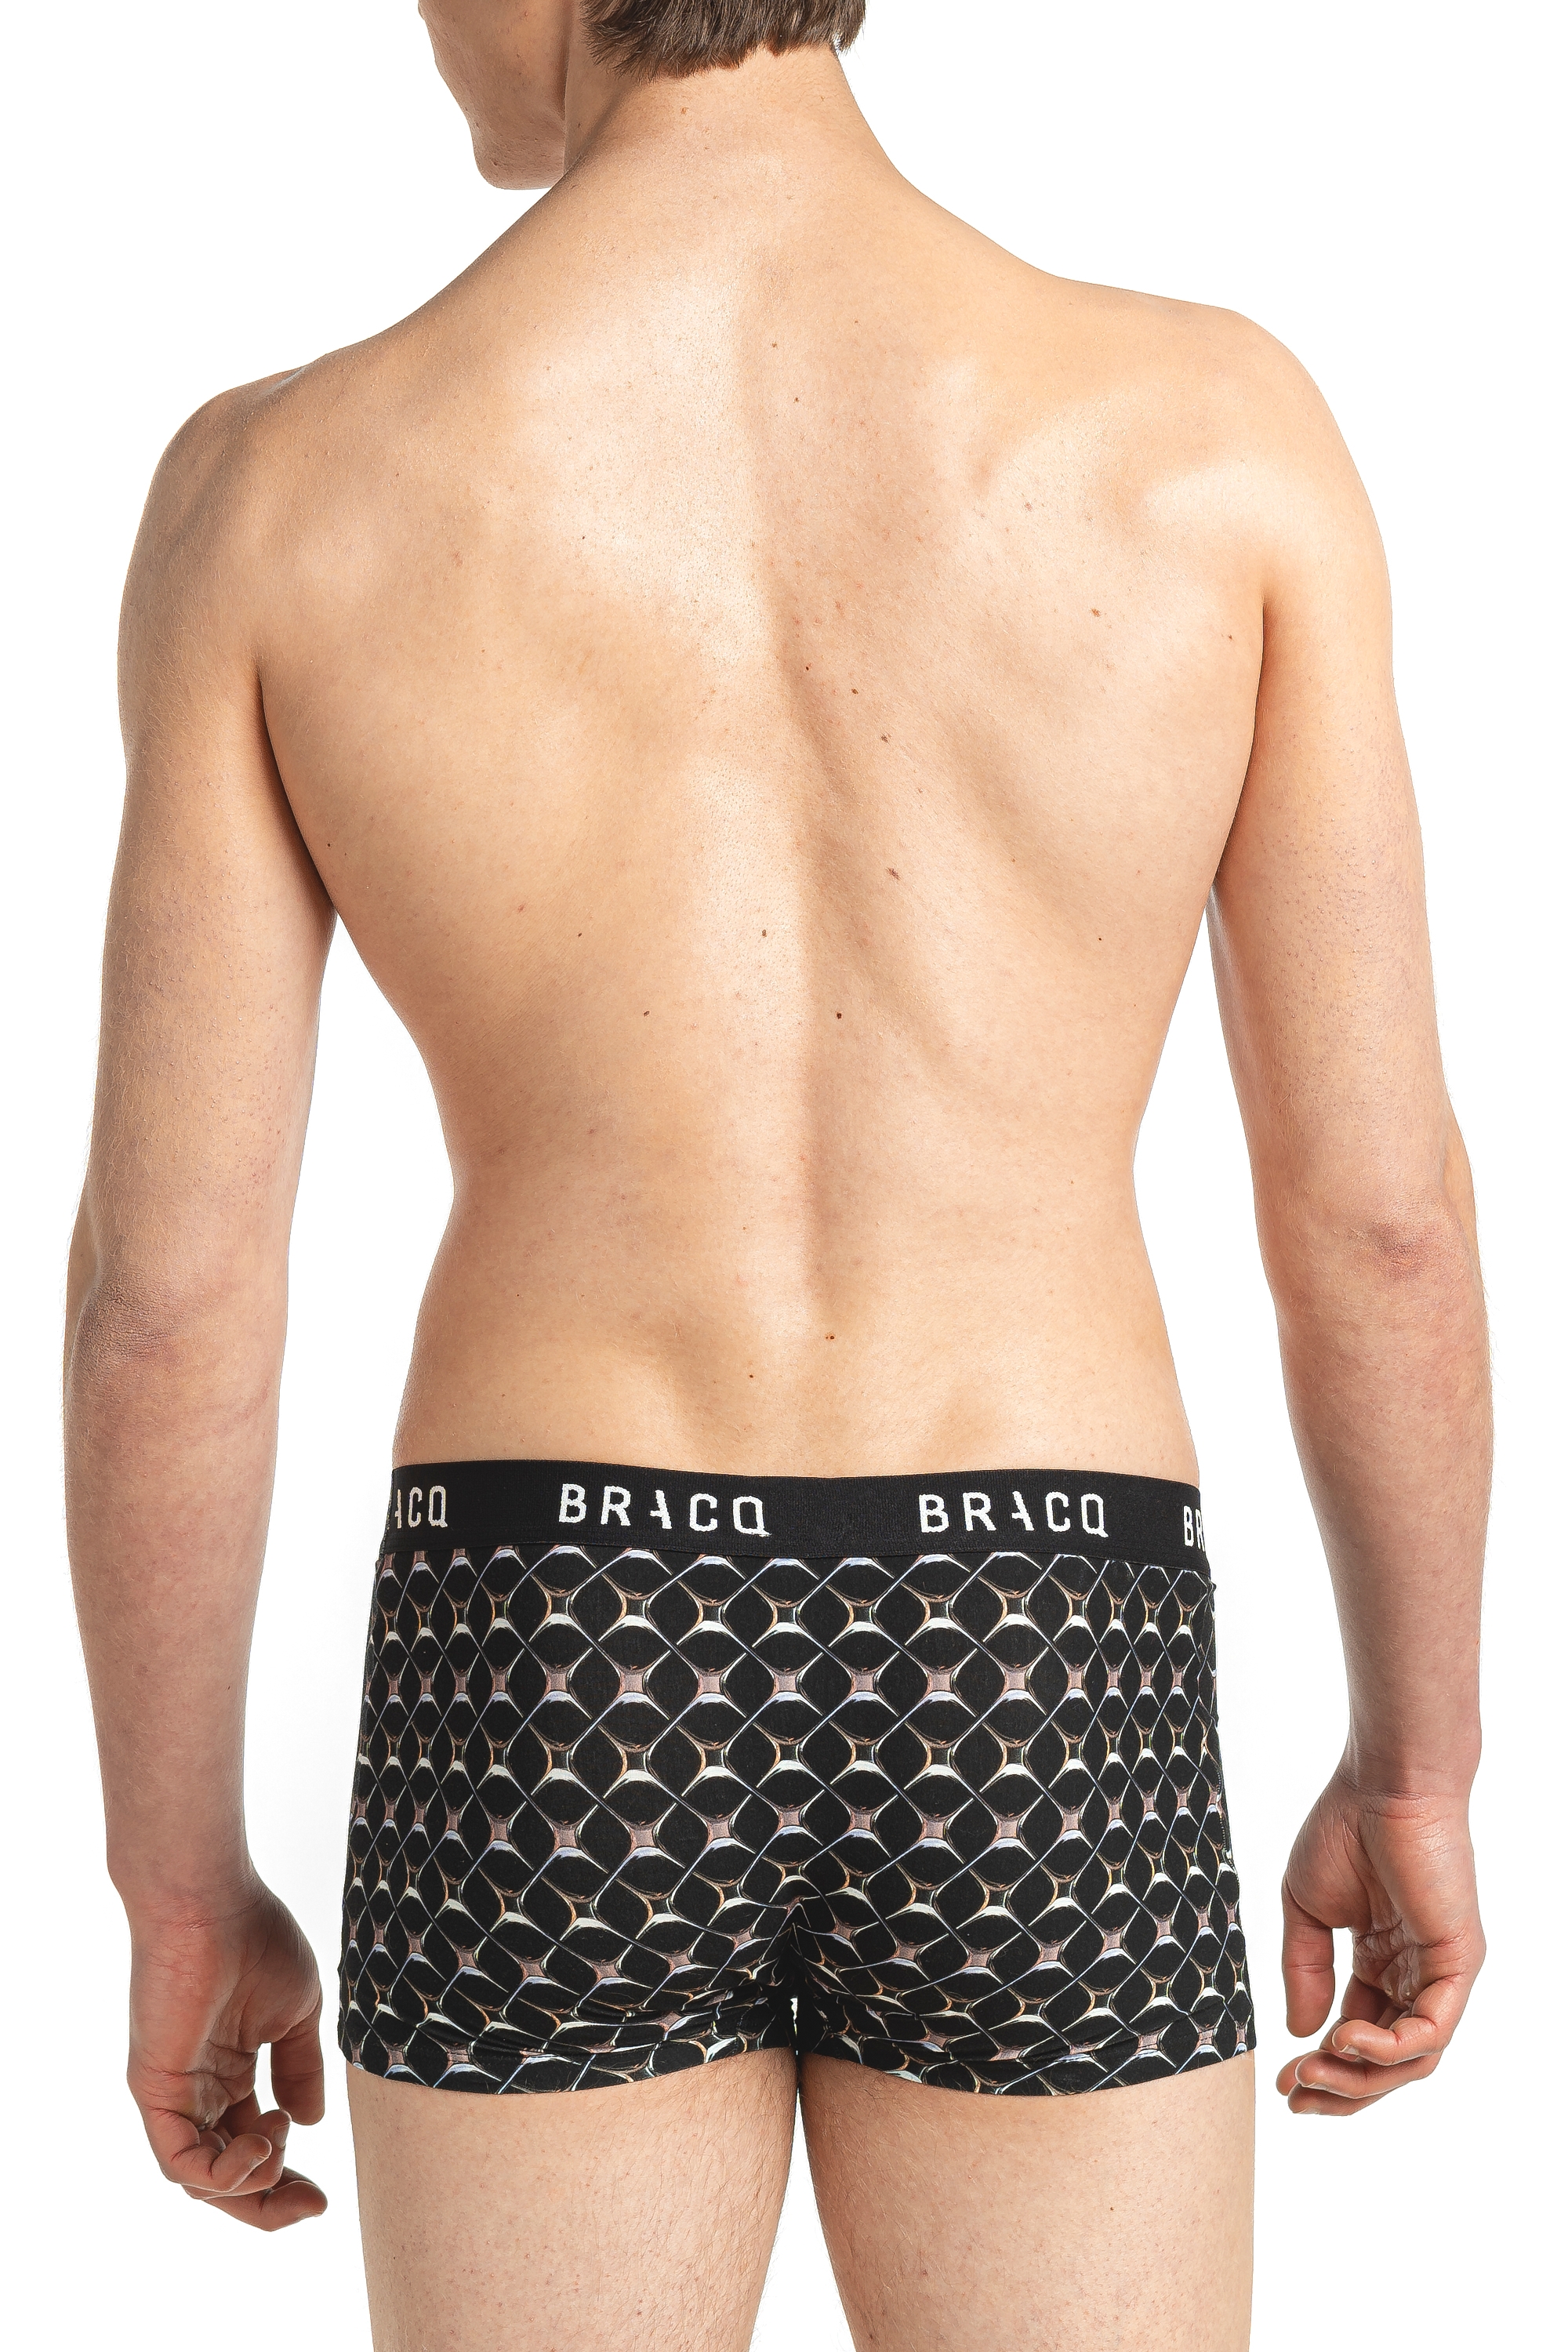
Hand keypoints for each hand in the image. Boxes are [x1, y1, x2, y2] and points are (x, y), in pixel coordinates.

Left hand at [127, 1884, 327, 2226]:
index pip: (253, 2147)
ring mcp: (175, 2094)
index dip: (286, 2180)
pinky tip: (261, 2145)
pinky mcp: (156, 2091)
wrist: (213, 1903)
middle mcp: (199, 2091)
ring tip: (278, 2148)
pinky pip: (180, 2162)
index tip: (323, 2197)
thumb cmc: (256, 1940)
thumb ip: (300, 2069)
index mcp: (230, 2072)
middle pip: (226, 2177)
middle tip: (312, 2205)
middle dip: (269, 2203)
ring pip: (202, 2179)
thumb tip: (307, 2123)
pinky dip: (222, 2173)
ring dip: (250, 2185)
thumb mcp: (295, 2014)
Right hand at [1276, 1769, 1482, 2114]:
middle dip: (1341, 2088)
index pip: (1360, 2036)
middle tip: (1296, 2094)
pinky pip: (1434, 2030)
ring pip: (1413, 2060)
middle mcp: (1415, 1974)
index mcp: (1382, 1962)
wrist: (1381, 1782)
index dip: (1323, 2067)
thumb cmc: (1344, 1828)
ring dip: (1361, 2078)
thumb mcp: (1308, 1910)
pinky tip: (1347, 2038)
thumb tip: (1301, 2032)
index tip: (1282, 2082)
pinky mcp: (1458, 1962)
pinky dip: (1391, 2048)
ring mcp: (1440, 1972)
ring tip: (1313, 2070)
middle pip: (1388, 2063)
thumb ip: (1306, 1971)